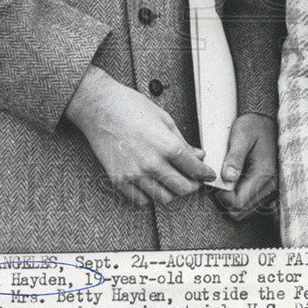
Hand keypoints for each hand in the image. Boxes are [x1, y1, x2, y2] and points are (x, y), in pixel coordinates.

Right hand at [65, 65, 215, 206]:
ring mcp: (134, 174)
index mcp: (167, 146)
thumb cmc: (132, 107)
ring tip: (173, 180)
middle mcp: (152, 164)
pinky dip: (151, 195)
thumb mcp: (164, 119)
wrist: (100, 108)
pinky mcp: (119, 180)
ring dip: (172, 191)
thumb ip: (182, 141)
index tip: (208, 175)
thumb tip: (198, 155)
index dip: (205, 174)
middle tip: (193, 180)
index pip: (194, 169)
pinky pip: (141, 200)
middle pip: (182, 189)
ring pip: (164, 198)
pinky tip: (152, 183)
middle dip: (192, 185)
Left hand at [214, 114, 277, 221]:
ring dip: (232, 199)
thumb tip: (228, 177)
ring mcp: (270, 189)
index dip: (222, 196)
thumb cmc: (254, 127)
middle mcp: (270, 186)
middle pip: (240, 211)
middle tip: (218, 181)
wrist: (269, 124)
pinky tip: (235, 182)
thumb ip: (235, 157)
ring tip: (226, 180)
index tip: (215, 181)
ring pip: (244, 210)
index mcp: (264, 173)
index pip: (238, 202)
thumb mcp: (241, 135)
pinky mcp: (268, 189)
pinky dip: (239, 197)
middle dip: (225, 200)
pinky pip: (250, 204)